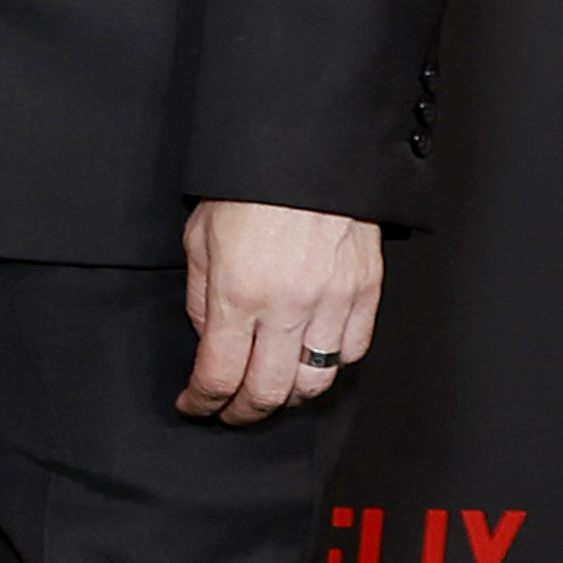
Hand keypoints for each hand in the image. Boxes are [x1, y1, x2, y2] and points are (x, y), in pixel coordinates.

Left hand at [178, 199, 382, 424]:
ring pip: (315, 382)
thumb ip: (201, 298)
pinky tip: (312, 360)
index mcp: (239, 294)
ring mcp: (333, 302)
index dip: (203, 401)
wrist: (308, 149)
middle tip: (230, 413)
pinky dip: (330, 366)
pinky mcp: (366, 291)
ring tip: (271, 392)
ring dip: (288, 396)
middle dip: (242, 413)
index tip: (195, 405)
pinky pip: (352, 351)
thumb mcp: (201, 238)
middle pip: (267, 392)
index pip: (219, 375)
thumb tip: (210, 340)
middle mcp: (288, 306)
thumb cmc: (250, 186)